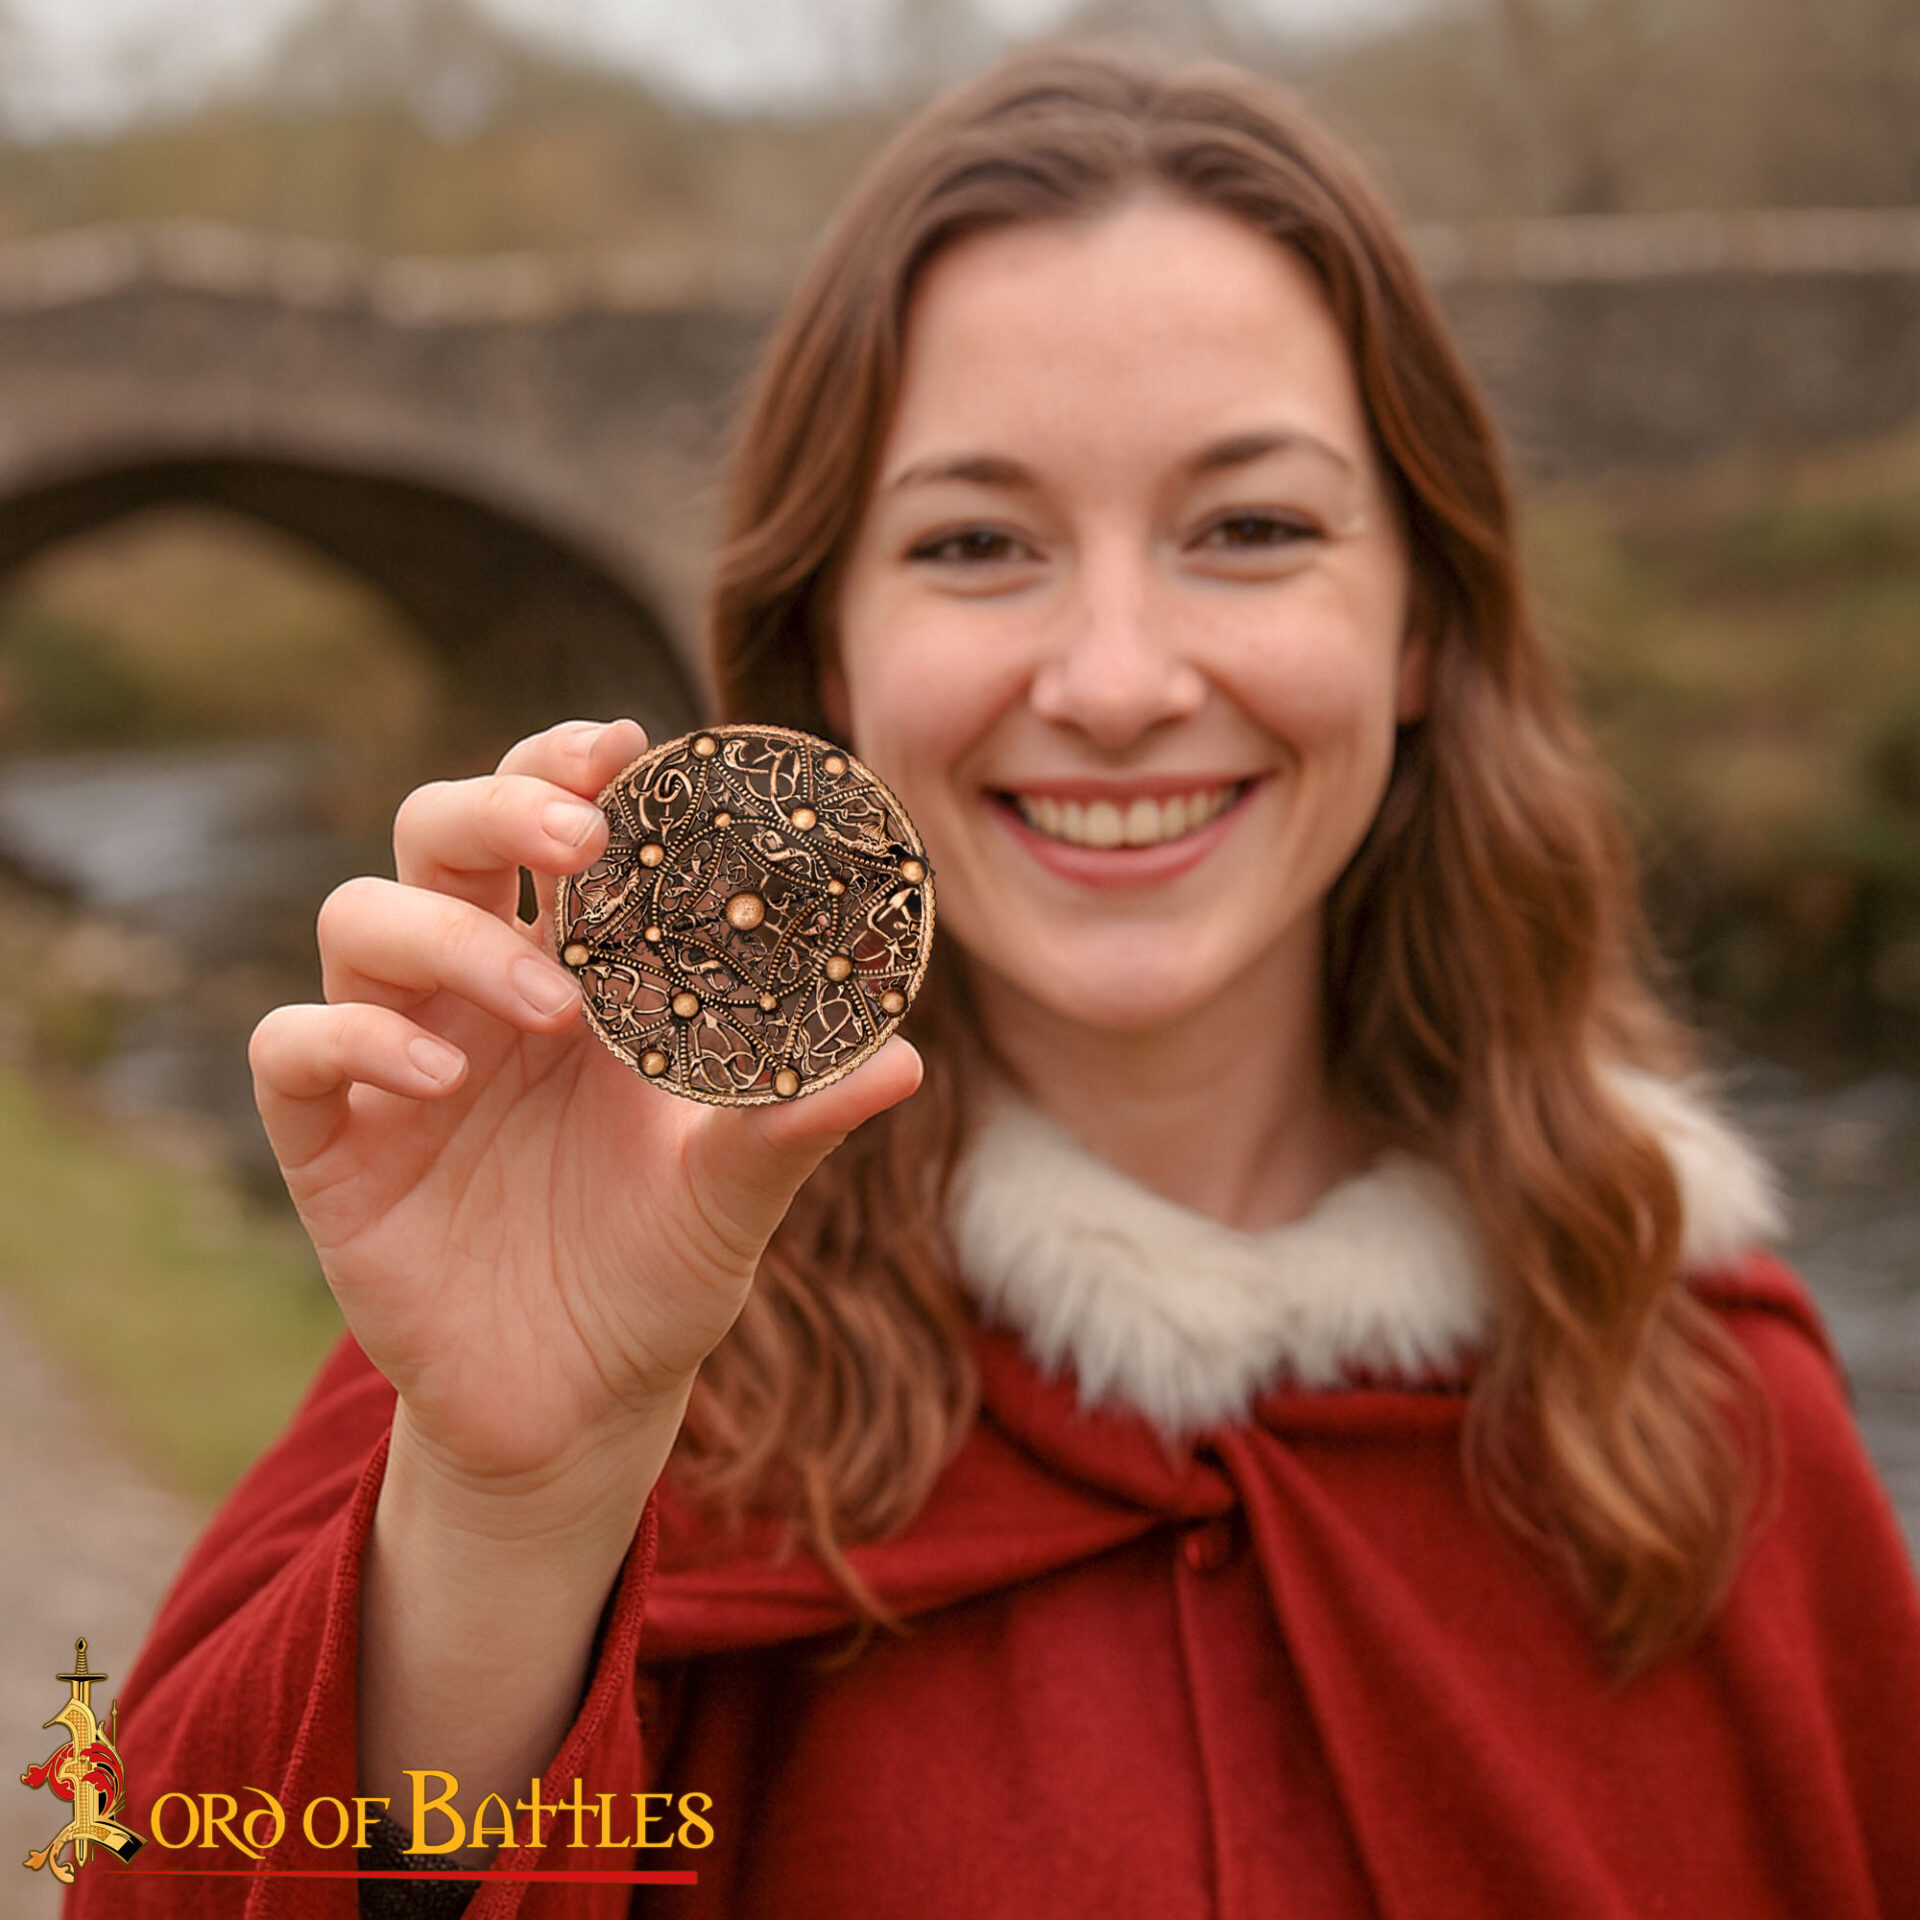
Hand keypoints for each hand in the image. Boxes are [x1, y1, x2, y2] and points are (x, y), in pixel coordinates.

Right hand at [249, 718, 922, 1504]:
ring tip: (548, 1001)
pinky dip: (353, 1036)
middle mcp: (480, 991)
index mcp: (580, 974)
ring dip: (448, 933)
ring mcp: (396, 1057)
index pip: (553, 828)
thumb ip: (797, 1122)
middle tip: (580, 837)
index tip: (628, 745)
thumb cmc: (661, 1273)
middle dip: (499, 806)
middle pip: (438, 832)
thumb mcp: (734, 1194)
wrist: (580, 1406)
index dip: (571, 767)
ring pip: (359, 916)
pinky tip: (442, 1077)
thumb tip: (903, 1059)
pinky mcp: (331, 1141)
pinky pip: (294, 1047)